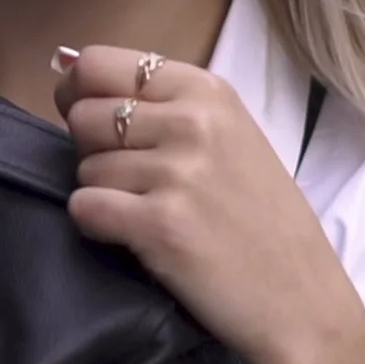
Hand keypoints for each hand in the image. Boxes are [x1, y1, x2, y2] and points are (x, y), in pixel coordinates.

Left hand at [54, 46, 364, 363]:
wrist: (302, 300)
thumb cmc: (260, 218)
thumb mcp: (227, 134)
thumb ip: (156, 102)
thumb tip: (62, 63)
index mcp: (206, 90)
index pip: (98, 64)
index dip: (78, 93)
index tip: (91, 121)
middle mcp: (192, 121)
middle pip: (82, 115)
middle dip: (91, 150)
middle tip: (133, 181)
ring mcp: (177, 172)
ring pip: (83, 167)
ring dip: (103, 194)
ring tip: (150, 214)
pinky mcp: (160, 223)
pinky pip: (84, 208)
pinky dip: (97, 226)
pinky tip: (136, 237)